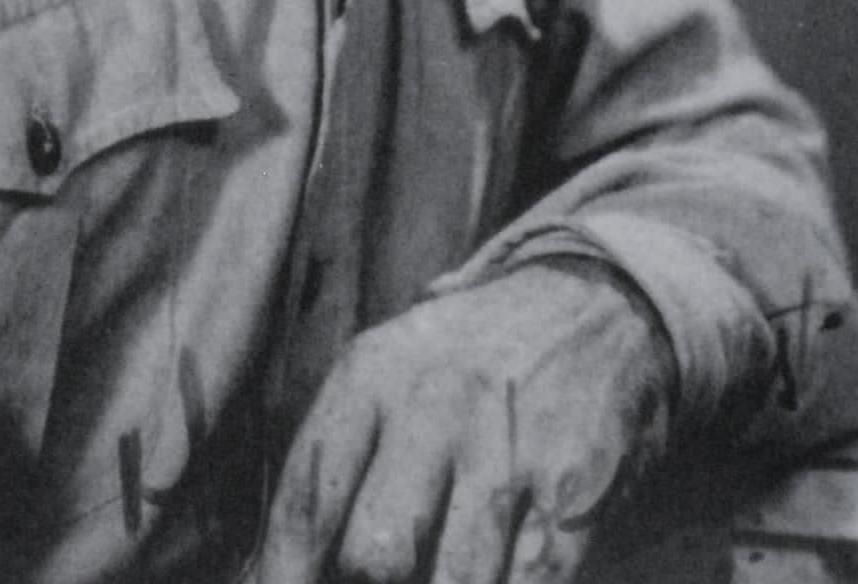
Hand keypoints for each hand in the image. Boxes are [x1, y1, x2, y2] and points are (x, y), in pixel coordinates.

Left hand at [256, 263, 674, 583]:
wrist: (589, 301)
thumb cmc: (462, 358)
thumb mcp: (386, 371)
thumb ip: (334, 461)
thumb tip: (268, 566)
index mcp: (372, 374)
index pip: (309, 498)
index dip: (284, 571)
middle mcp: (435, 406)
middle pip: (374, 553)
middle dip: (373, 579)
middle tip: (388, 565)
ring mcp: (508, 449)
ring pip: (453, 582)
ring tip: (437, 564)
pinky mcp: (573, 489)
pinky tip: (493, 569)